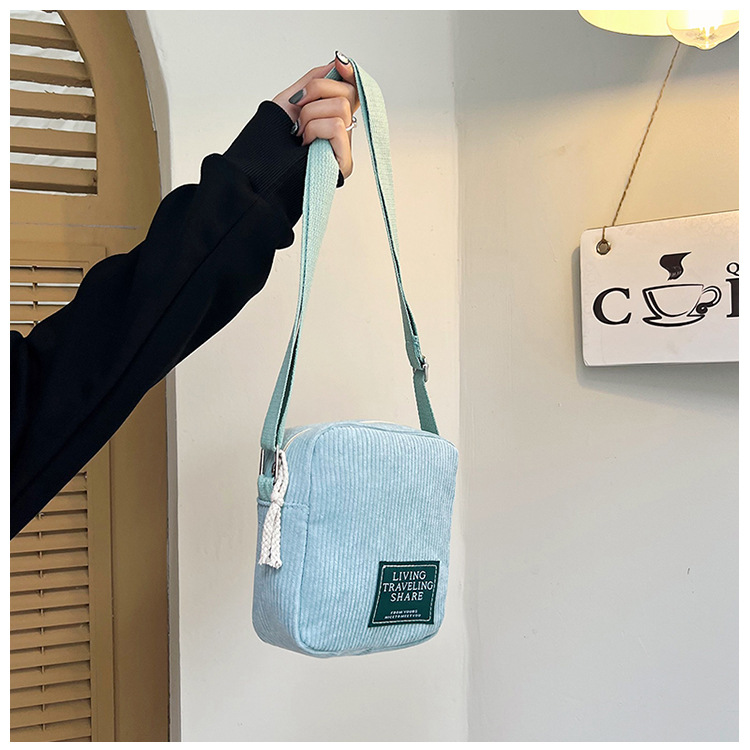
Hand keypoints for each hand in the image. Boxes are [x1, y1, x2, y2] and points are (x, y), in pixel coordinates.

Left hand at [272, 53, 359, 178]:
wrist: (258, 167)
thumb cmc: (269, 139)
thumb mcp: (291, 99)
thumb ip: (316, 80)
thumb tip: (338, 61)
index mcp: (332, 116)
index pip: (352, 89)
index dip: (349, 73)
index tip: (339, 62)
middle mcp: (342, 131)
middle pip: (348, 92)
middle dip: (317, 92)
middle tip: (299, 109)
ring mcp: (343, 147)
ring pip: (341, 107)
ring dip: (311, 115)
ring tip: (300, 132)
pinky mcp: (343, 163)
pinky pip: (337, 126)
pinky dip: (315, 129)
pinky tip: (305, 143)